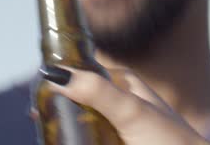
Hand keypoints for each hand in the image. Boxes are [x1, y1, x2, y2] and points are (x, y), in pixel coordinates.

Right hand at [37, 65, 209, 144]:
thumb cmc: (171, 142)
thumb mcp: (131, 111)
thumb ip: (97, 91)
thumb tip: (56, 73)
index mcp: (124, 83)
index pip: (83, 71)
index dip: (59, 78)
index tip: (37, 91)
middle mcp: (120, 103)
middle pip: (78, 100)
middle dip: (57, 109)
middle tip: (38, 117)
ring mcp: (118, 128)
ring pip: (82, 125)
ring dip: (65, 131)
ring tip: (47, 133)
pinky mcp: (114, 143)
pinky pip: (88, 139)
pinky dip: (76, 141)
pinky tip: (62, 142)